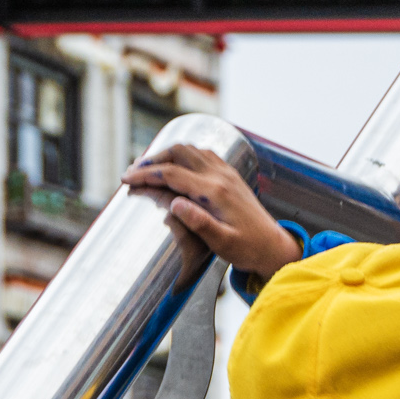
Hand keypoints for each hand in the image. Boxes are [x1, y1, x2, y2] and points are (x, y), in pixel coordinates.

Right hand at [122, 144, 303, 278]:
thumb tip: (174, 204)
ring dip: (167, 154)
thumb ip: (199, 223)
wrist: (273, 246)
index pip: (172, 174)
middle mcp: (221, 176)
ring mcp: (227, 173)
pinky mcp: (231, 176)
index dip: (146, 174)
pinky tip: (176, 166)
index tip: (126, 179)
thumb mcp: (222, 243)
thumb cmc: (247, 248)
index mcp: (215, 191)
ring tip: (148, 168)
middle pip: (180, 152)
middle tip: (133, 172)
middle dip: (153, 159)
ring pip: (191, 150)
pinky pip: (203, 155)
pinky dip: (184, 155)